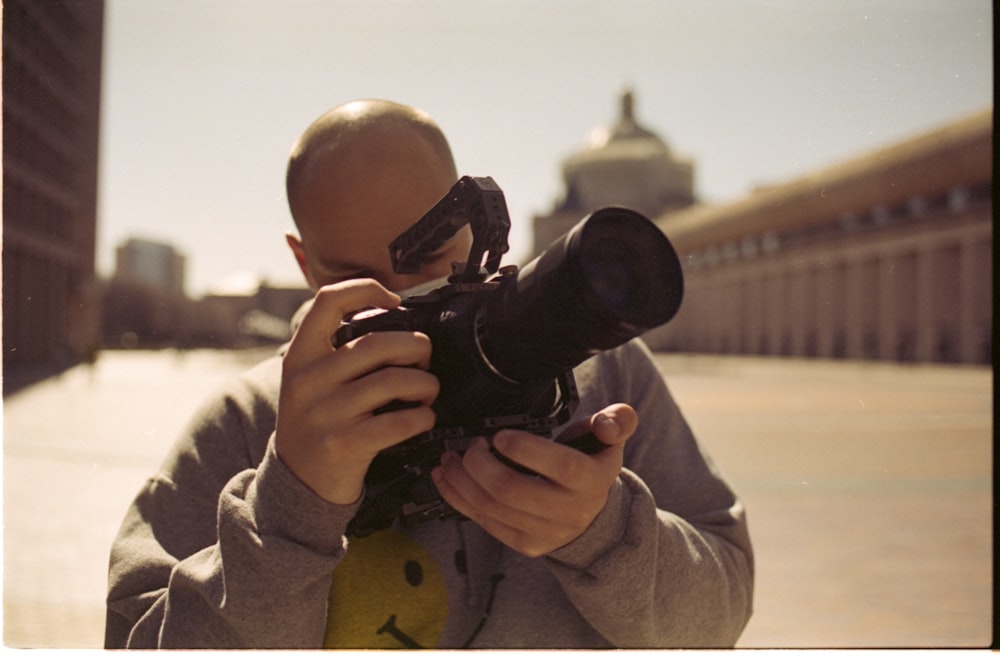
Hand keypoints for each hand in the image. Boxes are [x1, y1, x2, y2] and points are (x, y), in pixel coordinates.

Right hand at [275, 279, 438, 504]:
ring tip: (428, 390)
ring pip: (395, 381)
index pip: (328, 301)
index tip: (393, 300)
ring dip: (426, 383)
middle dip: (416, 346)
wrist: (297, 480)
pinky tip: (424, 417)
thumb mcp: (308, 379)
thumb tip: (396, 320)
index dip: (366, 289)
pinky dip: (423, 417)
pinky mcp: (346, 443)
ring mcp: (326, 413)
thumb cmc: (315, 421)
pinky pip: (400, 421)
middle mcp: (309, 380)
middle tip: (425, 356)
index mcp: (300, 356)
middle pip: (378, 342)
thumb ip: (336, 350)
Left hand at [431, 403, 638, 556]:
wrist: (592, 516)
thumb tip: (609, 423)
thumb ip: (617, 421)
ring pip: (491, 508)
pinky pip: (483, 522)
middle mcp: (570, 511)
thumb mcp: (609, 441)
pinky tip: (447, 478)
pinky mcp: (523, 544)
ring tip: (450, 458)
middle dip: (480, 466)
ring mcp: (545, 532)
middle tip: (470, 445)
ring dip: (461, 481)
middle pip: (512, 491)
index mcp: (592, 480)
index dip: (526, 450)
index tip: (500, 434)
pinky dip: (457, 498)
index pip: (561, 467)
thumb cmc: (590, 466)